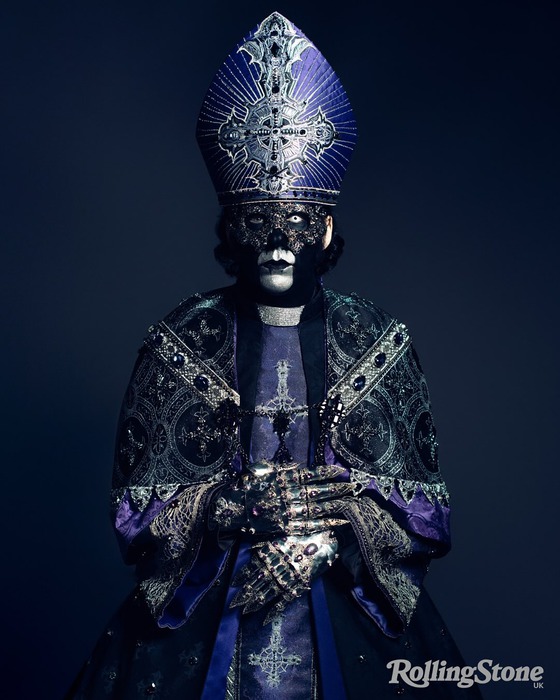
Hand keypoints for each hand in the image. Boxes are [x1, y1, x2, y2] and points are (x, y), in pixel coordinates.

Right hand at [209, 462, 355, 535]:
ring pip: (320, 507)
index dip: (327, 472)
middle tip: (353, 485)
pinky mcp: (289, 526)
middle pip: (320, 490)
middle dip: (337, 487)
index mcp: (286, 479)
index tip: (340, 470)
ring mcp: (291, 511)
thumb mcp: (264, 470)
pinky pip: (312, 525)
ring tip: (351, 500)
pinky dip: (327, 523)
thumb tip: (299, 466)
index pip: (312, 474)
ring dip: (336, 503)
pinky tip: (340, 520)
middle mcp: (292, 494)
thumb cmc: (247, 487)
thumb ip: (282, 468)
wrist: (234, 508)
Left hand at [230, 530, 338, 622]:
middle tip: (231, 606)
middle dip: (243, 595)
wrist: (325, 537)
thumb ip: (265, 544)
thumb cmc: (302, 532)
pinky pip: (283, 601)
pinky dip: (273, 611)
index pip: (250, 568)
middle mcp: (275, 566)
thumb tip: (250, 549)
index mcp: (269, 553)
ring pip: (265, 594)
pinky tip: (264, 620)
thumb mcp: (280, 534)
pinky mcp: (297, 586)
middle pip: (255, 584)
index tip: (232, 585)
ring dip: (254, 603)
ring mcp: (285, 578)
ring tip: (244, 612)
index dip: (241, 577)